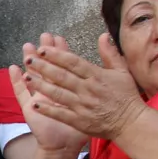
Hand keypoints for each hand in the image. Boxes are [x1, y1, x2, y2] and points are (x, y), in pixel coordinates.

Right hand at [9, 37, 90, 155]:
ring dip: (30, 61)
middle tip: (43, 36)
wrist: (66, 146)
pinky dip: (16, 81)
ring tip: (27, 47)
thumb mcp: (96, 103)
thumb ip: (101, 83)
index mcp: (70, 87)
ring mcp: (40, 98)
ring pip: (35, 75)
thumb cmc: (84, 126)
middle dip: (47, 51)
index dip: (63, 52)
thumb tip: (107, 65)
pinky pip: (22, 93)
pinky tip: (13, 69)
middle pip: (50, 66)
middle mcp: (53, 90)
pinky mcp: (30, 108)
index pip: (67, 65)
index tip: (59, 38)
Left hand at [20, 33, 147, 141]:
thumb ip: (110, 54)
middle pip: (62, 76)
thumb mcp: (122, 72)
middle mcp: (87, 89)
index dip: (57, 55)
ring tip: (26, 77)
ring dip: (41, 85)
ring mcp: (82, 106)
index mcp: (96, 76)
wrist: (130, 123)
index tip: (43, 48)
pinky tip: (34, 104)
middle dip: (43, 67)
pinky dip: (47, 109)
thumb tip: (103, 36)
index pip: (73, 62)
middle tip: (28, 59)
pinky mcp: (78, 121)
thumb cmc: (126, 96)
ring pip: (58, 93)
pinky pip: (60, 114)